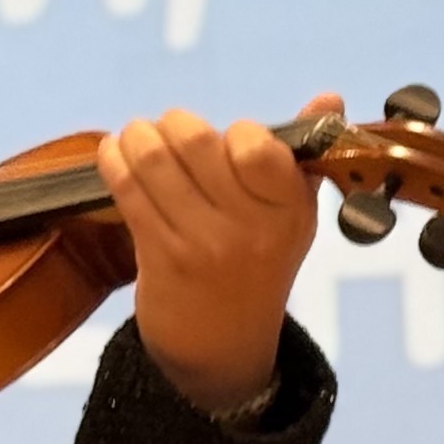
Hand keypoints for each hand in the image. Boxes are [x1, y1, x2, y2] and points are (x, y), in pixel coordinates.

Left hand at [99, 95, 338, 416]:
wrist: (224, 346)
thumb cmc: (258, 264)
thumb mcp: (294, 215)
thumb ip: (303, 155)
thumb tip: (329, 96)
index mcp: (290, 209)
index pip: (256, 144)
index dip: (235, 132)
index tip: (228, 141)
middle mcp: (249, 227)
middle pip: (196, 141)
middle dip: (174, 124)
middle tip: (169, 130)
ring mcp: (202, 244)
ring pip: (154, 160)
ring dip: (137, 136)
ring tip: (136, 136)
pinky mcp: (160, 256)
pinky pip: (127, 191)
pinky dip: (114, 161)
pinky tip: (114, 153)